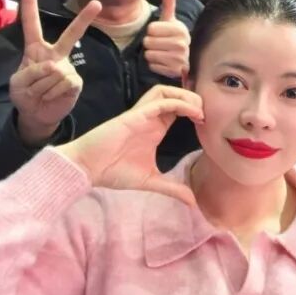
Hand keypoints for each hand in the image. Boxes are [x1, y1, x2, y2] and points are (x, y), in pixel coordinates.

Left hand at [11, 0, 100, 146]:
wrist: (36, 115)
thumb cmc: (25, 94)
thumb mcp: (17, 82)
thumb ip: (31, 72)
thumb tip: (55, 67)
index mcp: (36, 49)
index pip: (32, 24)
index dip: (30, 4)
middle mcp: (55, 54)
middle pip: (70, 34)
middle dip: (84, 19)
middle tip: (97, 4)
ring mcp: (68, 67)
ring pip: (53, 70)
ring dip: (41, 86)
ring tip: (40, 93)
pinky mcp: (76, 82)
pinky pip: (63, 82)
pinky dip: (52, 92)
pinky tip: (52, 96)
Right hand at [56, 85, 203, 205]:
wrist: (88, 169)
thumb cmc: (114, 171)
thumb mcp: (151, 181)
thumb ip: (172, 188)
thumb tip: (192, 202)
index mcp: (155, 128)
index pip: (177, 109)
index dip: (194, 110)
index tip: (207, 123)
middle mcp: (149, 118)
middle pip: (173, 94)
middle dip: (193, 98)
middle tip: (206, 113)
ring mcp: (142, 115)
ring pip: (165, 91)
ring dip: (185, 96)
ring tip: (199, 110)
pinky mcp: (134, 116)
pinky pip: (159, 102)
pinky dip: (178, 103)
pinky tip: (191, 112)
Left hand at [143, 0, 190, 80]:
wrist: (185, 60)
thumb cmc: (173, 38)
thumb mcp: (171, 22)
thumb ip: (169, 5)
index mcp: (180, 29)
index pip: (151, 28)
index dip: (152, 31)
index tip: (161, 34)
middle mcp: (182, 44)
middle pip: (148, 41)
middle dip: (150, 44)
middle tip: (160, 45)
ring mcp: (179, 59)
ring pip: (149, 54)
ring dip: (151, 54)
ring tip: (162, 54)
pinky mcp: (174, 71)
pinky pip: (152, 65)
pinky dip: (154, 65)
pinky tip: (163, 63)